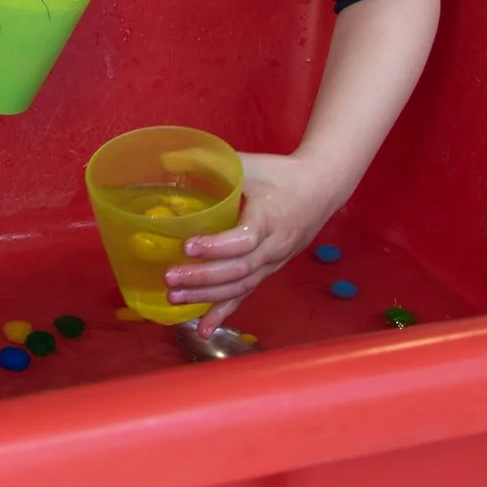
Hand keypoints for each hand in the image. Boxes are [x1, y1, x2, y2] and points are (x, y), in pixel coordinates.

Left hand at [166, 152, 351, 331]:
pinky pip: (246, 294)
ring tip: (175, 299)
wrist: (322, 188)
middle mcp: (273, 247)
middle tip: (170, 278)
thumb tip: (164, 158)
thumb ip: (208, 161)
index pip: (243, 240)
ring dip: (207, 297)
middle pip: (238, 270)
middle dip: (202, 278)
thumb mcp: (247, 163)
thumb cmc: (281, 174)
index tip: (187, 246)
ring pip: (240, 287)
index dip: (216, 247)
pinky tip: (203, 328)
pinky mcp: (269, 270)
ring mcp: (272, 262)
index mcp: (269, 219)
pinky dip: (224, 312)